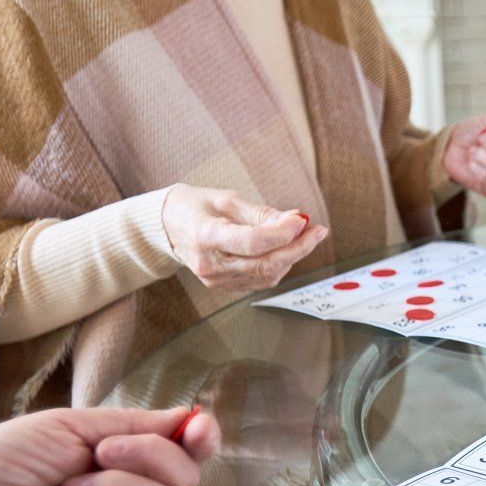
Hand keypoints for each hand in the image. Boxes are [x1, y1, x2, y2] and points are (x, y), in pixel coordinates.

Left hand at [0, 406, 219, 485]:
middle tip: (94, 457)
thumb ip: (136, 426)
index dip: (200, 442)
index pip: (184, 459)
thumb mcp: (72, 427)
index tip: (196, 429)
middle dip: (143, 457)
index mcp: (122, 467)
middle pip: (182, 482)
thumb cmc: (0, 464)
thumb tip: (194, 419)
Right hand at [162, 184, 327, 291]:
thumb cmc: (195, 206)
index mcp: (205, 236)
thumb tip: (296, 220)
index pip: (251, 242)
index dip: (281, 233)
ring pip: (267, 275)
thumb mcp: (226, 199)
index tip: (302, 220)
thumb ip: (261, 213)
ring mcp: (216, 280)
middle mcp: (210, 265)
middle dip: (297, 248)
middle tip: (317, 230)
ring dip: (292, 256)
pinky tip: (285, 248)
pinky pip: (260, 280)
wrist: (167, 226)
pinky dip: (279, 265)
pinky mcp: (224, 287)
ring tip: (305, 235)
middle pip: (264, 264)